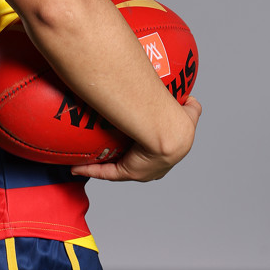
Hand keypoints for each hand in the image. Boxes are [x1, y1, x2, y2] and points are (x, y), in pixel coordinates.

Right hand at [71, 96, 201, 181]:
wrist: (168, 131)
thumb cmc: (176, 118)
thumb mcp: (187, 111)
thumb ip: (190, 106)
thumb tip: (191, 96)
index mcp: (169, 151)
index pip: (156, 152)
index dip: (147, 146)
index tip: (136, 137)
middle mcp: (155, 164)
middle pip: (137, 162)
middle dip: (125, 156)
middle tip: (109, 143)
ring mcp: (141, 170)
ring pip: (118, 168)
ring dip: (103, 164)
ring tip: (86, 156)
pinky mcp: (128, 172)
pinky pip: (106, 173)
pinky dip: (91, 170)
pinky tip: (77, 167)